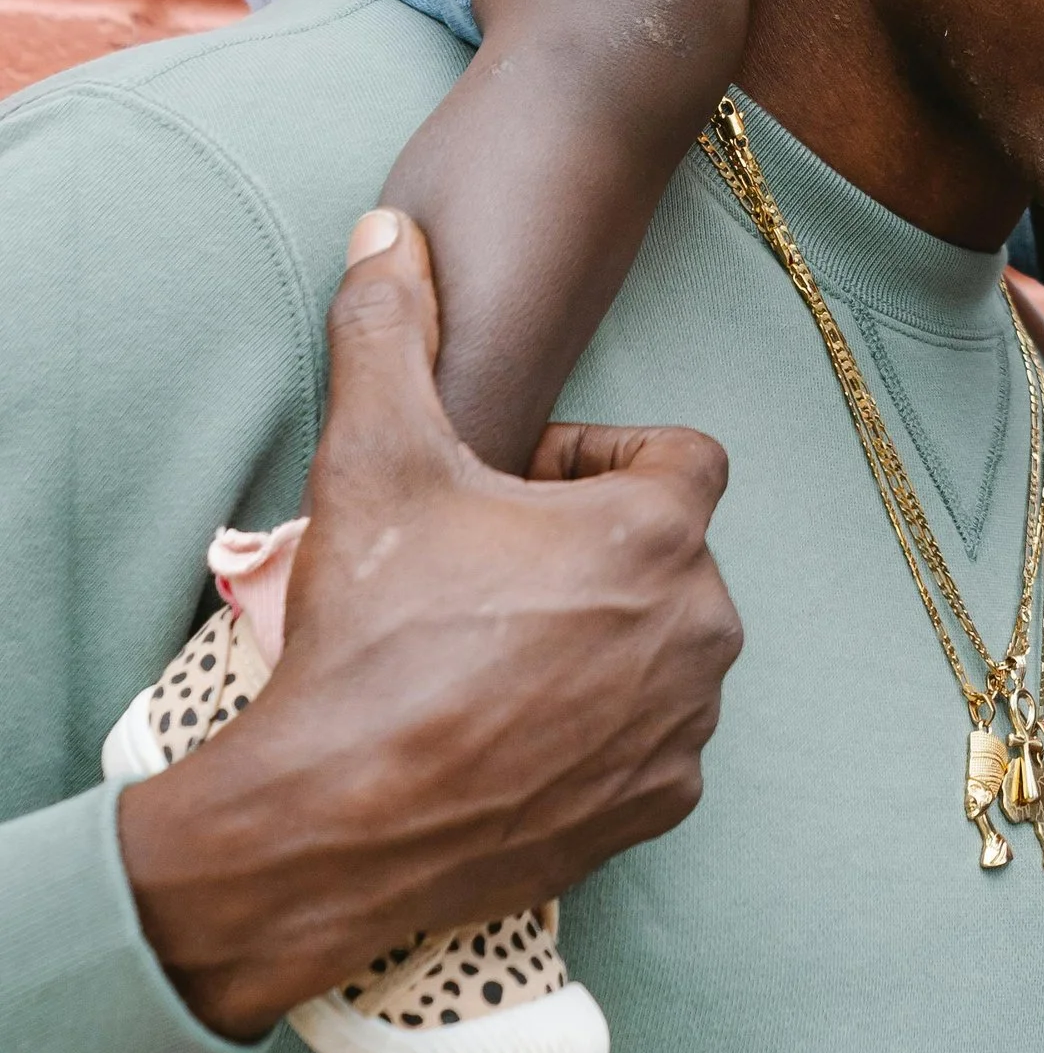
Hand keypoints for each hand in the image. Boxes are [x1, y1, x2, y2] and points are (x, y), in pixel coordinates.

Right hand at [119, 212, 742, 1040]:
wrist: (331, 822)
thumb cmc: (369, 633)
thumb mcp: (371, 457)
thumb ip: (390, 327)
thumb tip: (388, 229)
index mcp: (659, 534)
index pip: (680, 455)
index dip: (597, 458)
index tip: (518, 487)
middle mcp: (701, 628)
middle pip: (670, 549)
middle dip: (593, 546)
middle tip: (489, 568)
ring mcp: (685, 725)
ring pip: (664, 640)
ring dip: (601, 630)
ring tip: (494, 644)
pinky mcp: (659, 803)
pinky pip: (652, 733)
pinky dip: (600, 720)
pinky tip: (510, 720)